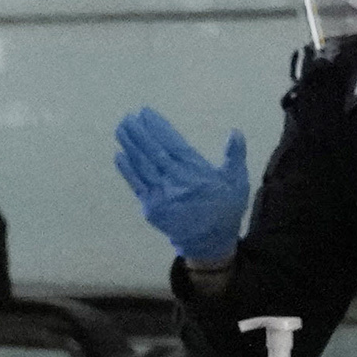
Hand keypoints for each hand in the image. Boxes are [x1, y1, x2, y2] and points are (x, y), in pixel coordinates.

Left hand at [112, 108, 252, 268]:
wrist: (209, 243)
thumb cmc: (224, 209)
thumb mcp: (237, 182)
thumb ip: (234, 156)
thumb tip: (235, 132)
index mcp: (195, 172)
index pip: (172, 144)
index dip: (157, 127)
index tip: (146, 112)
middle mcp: (175, 182)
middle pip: (153, 152)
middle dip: (139, 133)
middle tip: (128, 116)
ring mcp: (160, 195)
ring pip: (142, 166)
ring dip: (130, 146)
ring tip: (121, 128)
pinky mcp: (150, 208)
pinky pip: (136, 185)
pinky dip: (127, 170)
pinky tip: (119, 155)